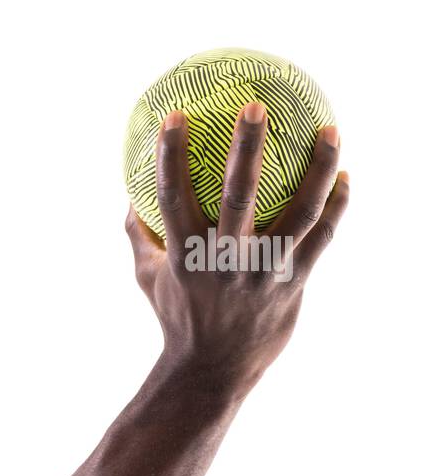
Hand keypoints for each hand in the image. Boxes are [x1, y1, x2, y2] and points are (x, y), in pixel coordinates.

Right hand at [125, 103, 348, 396]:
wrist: (213, 369)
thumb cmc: (178, 317)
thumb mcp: (148, 278)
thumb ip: (140, 237)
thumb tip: (130, 197)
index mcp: (184, 255)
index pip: (173, 197)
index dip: (171, 156)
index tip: (174, 116)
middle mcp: (225, 260)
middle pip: (238, 195)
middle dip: (245, 148)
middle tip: (255, 105)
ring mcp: (264, 271)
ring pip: (298, 213)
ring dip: (317, 170)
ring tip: (330, 130)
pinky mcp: (294, 282)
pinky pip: (322, 238)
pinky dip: (336, 206)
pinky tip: (344, 176)